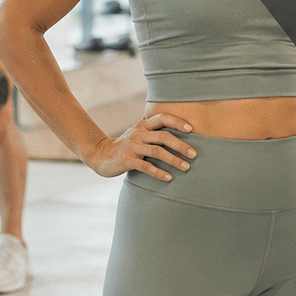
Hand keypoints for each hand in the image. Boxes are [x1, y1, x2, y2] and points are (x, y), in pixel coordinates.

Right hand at [83, 112, 197, 179]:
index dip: (177, 122)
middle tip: (194, 155)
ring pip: (157, 151)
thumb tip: (182, 136)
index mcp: (143, 125)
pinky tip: (169, 178)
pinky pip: (146, 166)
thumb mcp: (139, 134)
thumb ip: (154, 132)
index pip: (162, 118)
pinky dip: (159, 172)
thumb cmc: (127, 145)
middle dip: (181, 145)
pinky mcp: (127, 160)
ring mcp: (132, 147)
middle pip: (163, 136)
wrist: (101, 155)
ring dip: (174, 160)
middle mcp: (138, 133)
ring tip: (186, 167)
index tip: (191, 129)